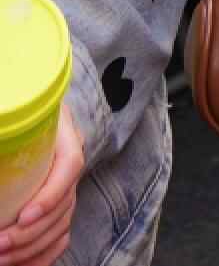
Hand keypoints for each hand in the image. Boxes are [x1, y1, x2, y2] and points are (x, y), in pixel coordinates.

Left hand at [0, 110, 83, 263]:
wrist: (27, 109)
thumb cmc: (16, 113)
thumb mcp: (12, 120)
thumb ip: (4, 137)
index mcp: (65, 134)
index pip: (70, 165)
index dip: (50, 195)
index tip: (22, 217)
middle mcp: (70, 163)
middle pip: (63, 204)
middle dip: (29, 234)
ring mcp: (68, 187)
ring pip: (61, 226)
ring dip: (31, 249)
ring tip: (1, 258)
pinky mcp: (60, 206)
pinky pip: (59, 237)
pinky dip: (42, 256)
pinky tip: (20, 265)